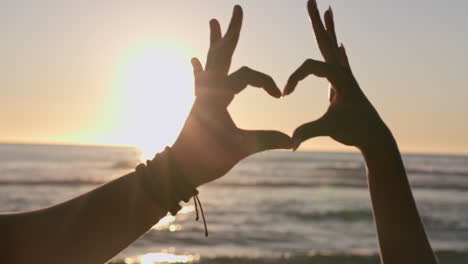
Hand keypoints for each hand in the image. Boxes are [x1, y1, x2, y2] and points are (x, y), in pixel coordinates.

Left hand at [172, 5, 291, 186]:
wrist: (178, 169)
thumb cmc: (207, 159)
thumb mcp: (240, 149)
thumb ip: (267, 140)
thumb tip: (293, 141)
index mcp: (217, 97)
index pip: (246, 75)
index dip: (266, 82)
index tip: (279, 96)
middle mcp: (207, 91)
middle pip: (222, 54)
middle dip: (232, 32)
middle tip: (236, 8)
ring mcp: (201, 96)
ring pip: (210, 62)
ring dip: (215, 42)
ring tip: (213, 22)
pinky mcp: (198, 104)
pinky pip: (200, 80)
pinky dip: (201, 68)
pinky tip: (195, 59)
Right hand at [283, 0, 387, 150]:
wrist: (375, 137)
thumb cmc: (355, 131)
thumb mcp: (329, 129)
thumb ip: (308, 132)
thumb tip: (292, 144)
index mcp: (339, 77)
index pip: (309, 67)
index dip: (293, 79)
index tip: (285, 95)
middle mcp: (343, 72)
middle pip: (325, 40)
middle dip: (316, 21)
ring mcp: (345, 77)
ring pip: (333, 47)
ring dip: (328, 28)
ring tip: (328, 9)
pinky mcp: (345, 85)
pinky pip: (340, 61)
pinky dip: (337, 51)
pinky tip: (340, 45)